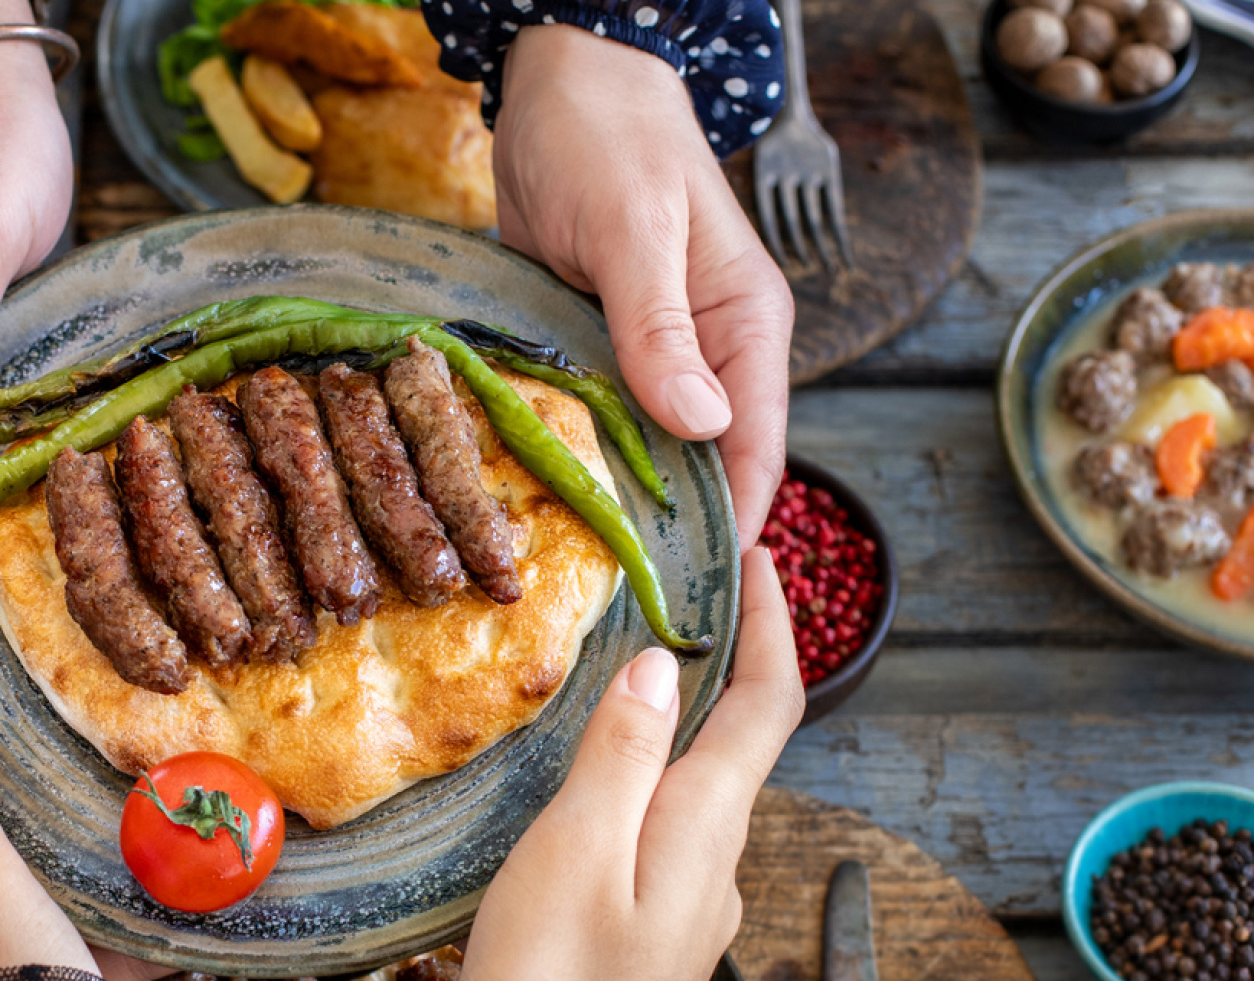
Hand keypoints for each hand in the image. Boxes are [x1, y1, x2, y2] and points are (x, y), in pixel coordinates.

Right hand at [450, 548, 803, 980]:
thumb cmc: (554, 980)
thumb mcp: (576, 850)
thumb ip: (620, 756)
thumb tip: (659, 667)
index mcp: (706, 828)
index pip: (767, 705)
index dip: (771, 624)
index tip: (756, 556)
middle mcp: (715, 860)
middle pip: (737, 740)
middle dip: (723, 660)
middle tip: (682, 594)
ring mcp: (689, 900)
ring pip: (696, 786)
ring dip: (680, 718)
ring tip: (624, 670)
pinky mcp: (654, 927)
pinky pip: (664, 827)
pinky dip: (647, 773)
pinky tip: (595, 776)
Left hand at [493, 27, 793, 545]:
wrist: (558, 81)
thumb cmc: (610, 139)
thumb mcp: (635, 231)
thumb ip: (662, 329)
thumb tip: (703, 424)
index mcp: (745, 328)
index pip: (754, 448)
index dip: (730, 521)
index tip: (687, 590)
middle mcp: (704, 351)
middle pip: (696, 462)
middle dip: (660, 521)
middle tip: (608, 592)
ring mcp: (646, 353)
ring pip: (637, 445)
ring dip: (608, 491)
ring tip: (568, 563)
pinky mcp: (591, 346)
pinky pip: (587, 414)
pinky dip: (567, 447)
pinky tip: (533, 493)